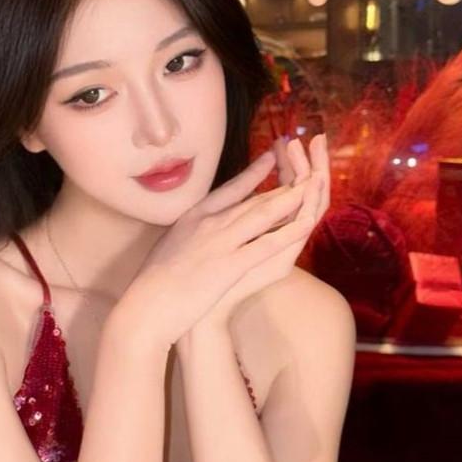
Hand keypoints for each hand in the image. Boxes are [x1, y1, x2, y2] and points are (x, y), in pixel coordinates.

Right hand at [124, 145, 323, 352]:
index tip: (271, 157)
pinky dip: (288, 231)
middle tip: (305, 165)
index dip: (253, 172)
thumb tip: (191, 232)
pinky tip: (306, 222)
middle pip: (252, 198)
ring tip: (314, 182)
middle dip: (281, 182)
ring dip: (292, 197)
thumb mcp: (167, 246)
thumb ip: (185, 235)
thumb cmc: (151, 282)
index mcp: (192, 217)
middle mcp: (209, 222)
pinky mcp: (230, 264)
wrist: (146, 304)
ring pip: (264, 212)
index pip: (229, 189)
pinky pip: (266, 243)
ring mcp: (220, 241)